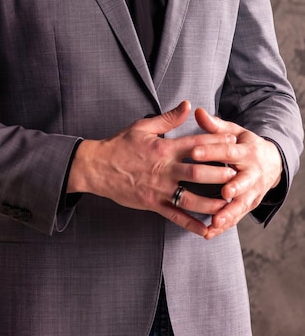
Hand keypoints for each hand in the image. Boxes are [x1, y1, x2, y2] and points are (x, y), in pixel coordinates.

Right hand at [67, 101, 237, 236]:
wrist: (95, 167)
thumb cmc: (119, 145)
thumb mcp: (142, 126)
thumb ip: (168, 118)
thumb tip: (188, 105)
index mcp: (164, 148)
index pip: (196, 144)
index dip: (217, 142)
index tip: (234, 142)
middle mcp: (164, 169)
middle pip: (198, 173)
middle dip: (221, 174)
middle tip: (239, 175)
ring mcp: (159, 188)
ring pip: (190, 198)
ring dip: (212, 202)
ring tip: (229, 203)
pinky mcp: (152, 204)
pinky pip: (175, 216)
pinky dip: (192, 224)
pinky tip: (206, 229)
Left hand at [193, 107, 282, 239]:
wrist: (271, 163)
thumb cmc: (244, 145)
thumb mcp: (234, 132)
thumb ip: (215, 126)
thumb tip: (197, 112)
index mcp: (247, 152)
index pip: (228, 151)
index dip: (212, 152)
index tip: (194, 153)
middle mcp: (252, 173)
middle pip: (244, 181)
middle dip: (234, 188)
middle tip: (222, 193)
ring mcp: (252, 192)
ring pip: (242, 204)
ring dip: (230, 214)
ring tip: (216, 221)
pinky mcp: (248, 205)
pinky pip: (236, 217)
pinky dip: (224, 226)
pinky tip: (209, 233)